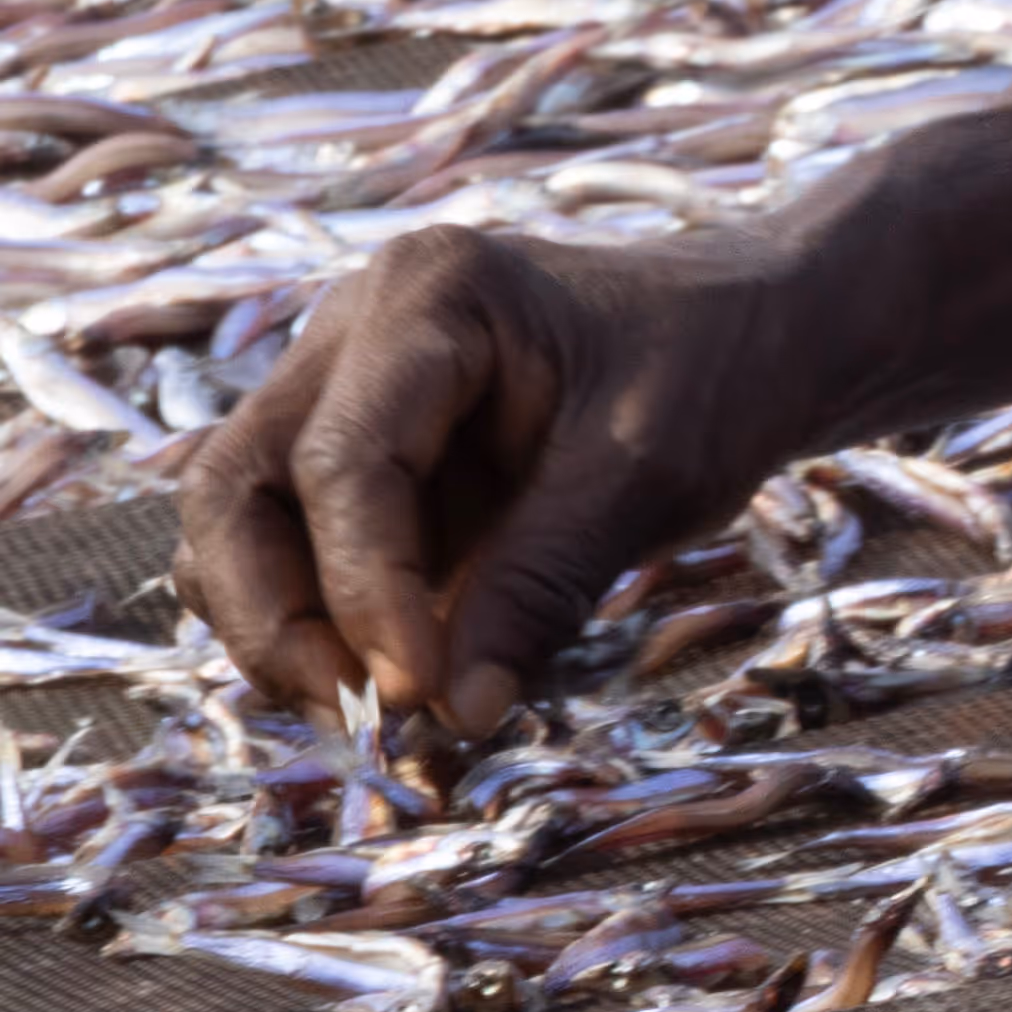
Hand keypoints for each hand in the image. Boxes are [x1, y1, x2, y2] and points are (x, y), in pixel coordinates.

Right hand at [175, 224, 842, 733]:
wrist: (771, 331)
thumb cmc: (724, 370)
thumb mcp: (650, 474)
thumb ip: (542, 586)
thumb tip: (454, 714)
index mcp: (430, 293)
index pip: (343, 461)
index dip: (362, 590)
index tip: (411, 693)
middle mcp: (357, 330)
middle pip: (239, 488)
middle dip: (274, 617)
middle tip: (360, 718)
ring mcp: (346, 389)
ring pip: (242, 528)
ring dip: (281, 632)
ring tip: (376, 715)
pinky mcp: (362, 455)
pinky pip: (293, 549)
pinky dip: (317, 623)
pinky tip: (387, 683)